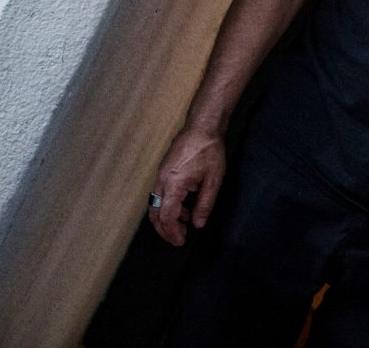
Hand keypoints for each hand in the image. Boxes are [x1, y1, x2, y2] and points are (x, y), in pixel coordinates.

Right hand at [149, 125, 225, 245]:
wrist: (202, 127)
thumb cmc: (209, 150)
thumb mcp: (213, 179)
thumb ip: (205, 204)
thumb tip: (198, 224)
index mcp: (173, 184)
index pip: (166, 216)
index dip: (172, 232)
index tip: (181, 241)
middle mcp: (161, 181)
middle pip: (155, 214)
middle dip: (165, 230)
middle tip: (179, 239)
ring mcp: (160, 175)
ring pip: (156, 205)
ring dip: (167, 218)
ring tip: (185, 225)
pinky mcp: (163, 171)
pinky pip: (160, 194)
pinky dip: (168, 206)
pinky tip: (185, 208)